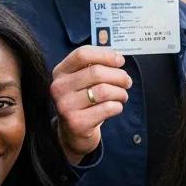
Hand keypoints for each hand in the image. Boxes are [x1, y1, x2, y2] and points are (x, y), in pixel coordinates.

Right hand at [50, 46, 131, 163]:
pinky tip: (115, 107)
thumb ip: (96, 66)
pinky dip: (118, 106)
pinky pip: (108, 108)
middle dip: (119, 76)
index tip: (120, 61)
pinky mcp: (76, 123)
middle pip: (97, 72)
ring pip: (104, 90)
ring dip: (121, 92)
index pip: (82, 54)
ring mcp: (65, 106)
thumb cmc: (84, 100)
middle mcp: (58, 87)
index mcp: (60, 72)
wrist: (73, 132)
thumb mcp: (82, 80)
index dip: (106, 55)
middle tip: (127, 82)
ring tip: (122, 96)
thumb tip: (118, 58)